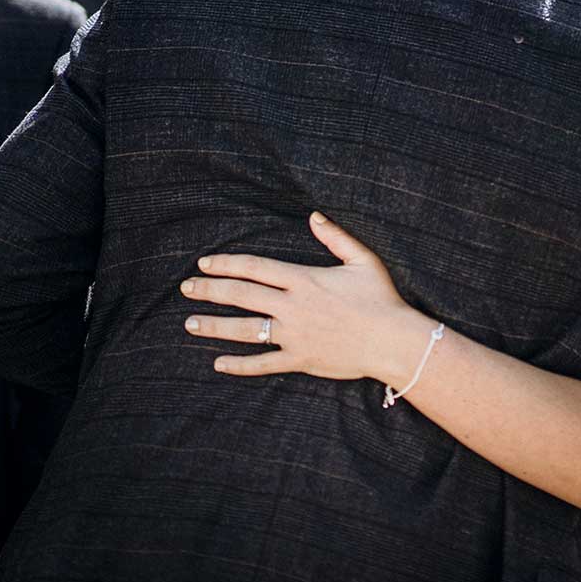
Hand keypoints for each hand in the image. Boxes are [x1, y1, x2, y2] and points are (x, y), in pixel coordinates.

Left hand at [181, 212, 428, 380]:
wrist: (394, 341)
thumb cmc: (382, 298)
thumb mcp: (363, 260)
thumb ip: (336, 237)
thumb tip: (314, 216)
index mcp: (304, 280)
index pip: (254, 268)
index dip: (226, 264)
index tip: (204, 263)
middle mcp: (293, 307)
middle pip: (241, 295)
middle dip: (209, 290)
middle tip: (186, 289)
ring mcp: (294, 335)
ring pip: (244, 330)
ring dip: (214, 326)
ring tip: (190, 323)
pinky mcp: (300, 360)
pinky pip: (263, 364)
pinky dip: (239, 366)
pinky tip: (218, 363)